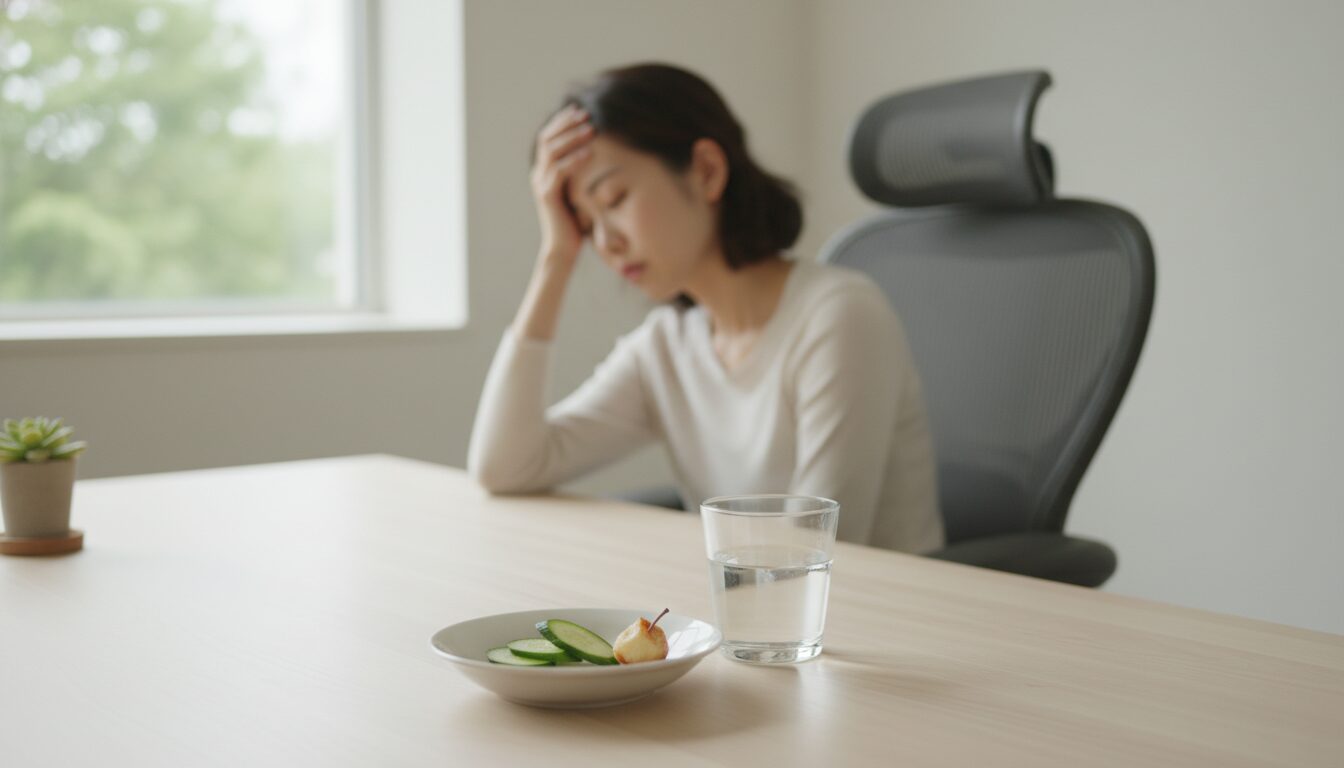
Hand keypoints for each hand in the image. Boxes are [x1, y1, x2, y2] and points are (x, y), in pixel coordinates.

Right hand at [530, 104, 595, 270]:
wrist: (564, 249)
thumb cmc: (575, 222)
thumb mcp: (579, 191)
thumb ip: (581, 173)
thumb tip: (596, 152)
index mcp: (544, 171)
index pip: (548, 137)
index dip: (562, 122)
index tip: (580, 111)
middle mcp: (539, 174)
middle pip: (547, 139)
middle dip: (567, 124)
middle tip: (586, 114)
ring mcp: (541, 184)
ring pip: (552, 152)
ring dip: (572, 138)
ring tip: (591, 129)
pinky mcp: (547, 196)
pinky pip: (559, 172)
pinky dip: (574, 159)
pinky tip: (589, 152)